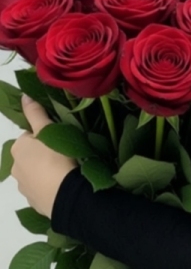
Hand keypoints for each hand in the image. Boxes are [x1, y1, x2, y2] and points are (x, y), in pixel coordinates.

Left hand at [11, 95, 77, 218]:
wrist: (66, 193)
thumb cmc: (57, 156)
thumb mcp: (47, 130)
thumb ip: (35, 113)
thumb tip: (24, 95)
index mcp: (18, 148)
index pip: (30, 135)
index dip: (45, 134)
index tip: (60, 137)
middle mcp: (15, 168)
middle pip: (32, 154)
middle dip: (45, 153)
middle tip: (65, 151)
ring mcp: (24, 187)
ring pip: (36, 172)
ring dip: (47, 170)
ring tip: (67, 168)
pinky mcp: (35, 201)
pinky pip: (42, 188)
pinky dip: (50, 185)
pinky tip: (63, 182)